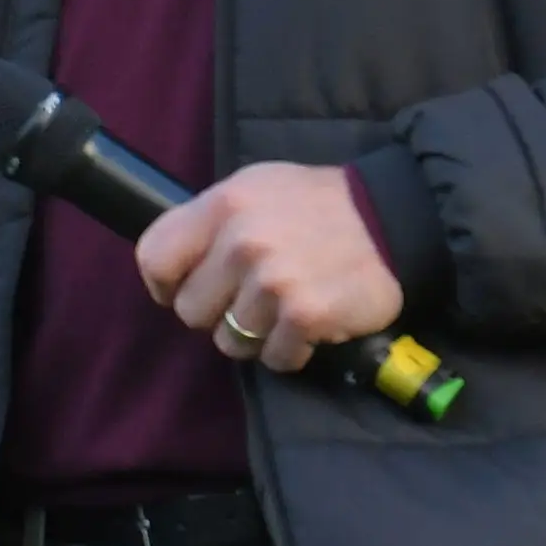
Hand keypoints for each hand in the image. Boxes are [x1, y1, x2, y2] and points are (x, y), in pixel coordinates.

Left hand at [138, 162, 403, 372]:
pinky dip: (290, 350)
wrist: (392, 218)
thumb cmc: (318, 204)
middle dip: (217, 312)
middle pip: (189, 310)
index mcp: (223, 204)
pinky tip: (308, 325)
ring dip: (256, 335)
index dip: (165, 284)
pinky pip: (274, 358)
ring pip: (229, 341)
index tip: (184, 289)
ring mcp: (273, 281)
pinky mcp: (306, 316)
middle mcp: (243, 242)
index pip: (154, 257)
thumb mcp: (257, 188)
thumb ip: (213, 221)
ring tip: (284, 309)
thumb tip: (175, 265)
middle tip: (250, 299)